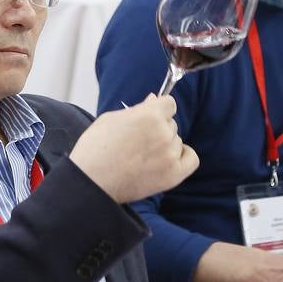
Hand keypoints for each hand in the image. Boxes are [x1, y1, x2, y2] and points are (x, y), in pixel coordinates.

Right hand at [69, 95, 198, 202]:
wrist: (91, 182)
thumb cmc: (96, 149)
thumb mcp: (112, 119)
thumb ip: (138, 108)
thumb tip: (154, 99)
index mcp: (150, 115)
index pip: (169, 103)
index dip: (157, 109)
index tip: (148, 118)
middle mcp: (164, 133)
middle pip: (171, 124)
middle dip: (158, 129)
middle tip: (137, 142)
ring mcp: (170, 155)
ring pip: (177, 141)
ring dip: (165, 145)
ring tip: (143, 156)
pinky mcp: (174, 175)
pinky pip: (191, 159)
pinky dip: (182, 157)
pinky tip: (166, 160)